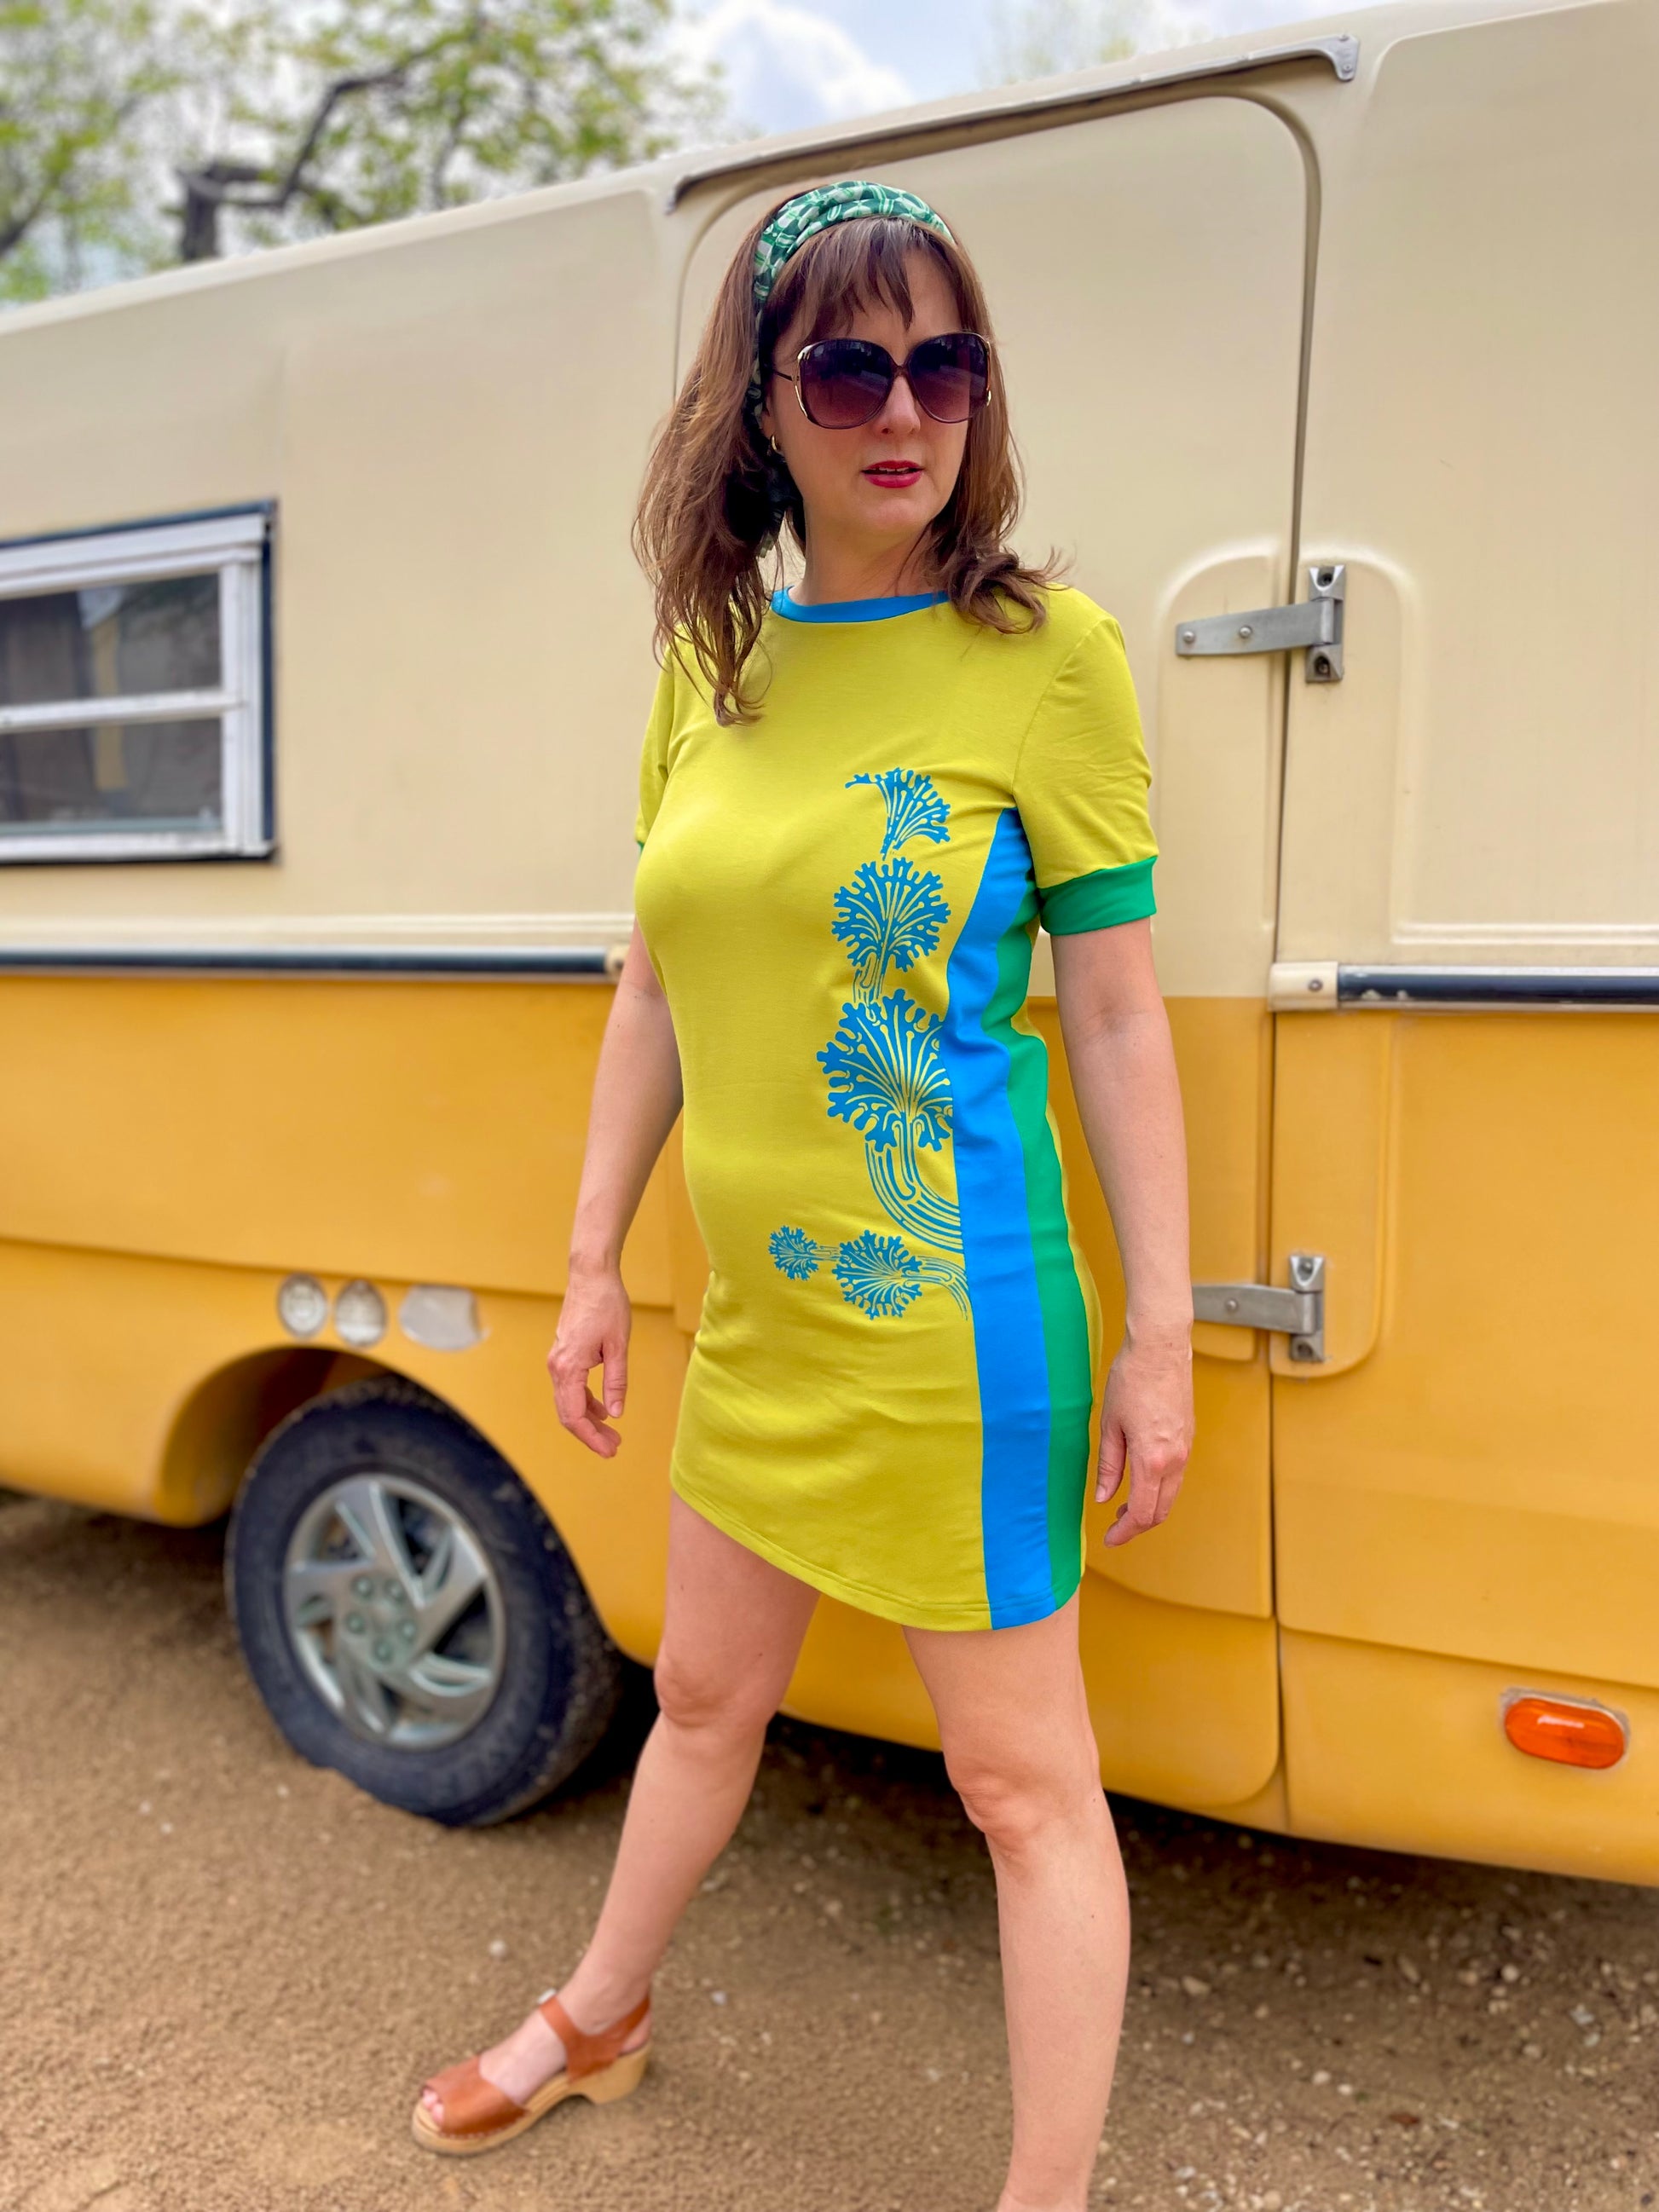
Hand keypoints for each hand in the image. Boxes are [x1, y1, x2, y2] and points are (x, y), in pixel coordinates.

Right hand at [547, 1264, 630, 1456]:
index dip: (591, 1437)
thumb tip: (615, 1414)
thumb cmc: (607, 1305)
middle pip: (568, 1413)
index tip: (610, 1450)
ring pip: (568, 1402)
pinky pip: (571, 1387)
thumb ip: (616, 1382)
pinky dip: (586, 1401)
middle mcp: (557, 1367)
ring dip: (589, 1419)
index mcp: (568, 1368)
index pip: (574, 1415)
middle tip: (614, 1447)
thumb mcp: (618, 1347)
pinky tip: (604, 1408)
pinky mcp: (564, 1354)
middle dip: (590, 1434)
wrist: (591, 1275)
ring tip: (612, 1434)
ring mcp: (558, 1361)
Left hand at [1095, 1328, 1193, 1546]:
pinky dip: (1160, 1490)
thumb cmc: (1131, 1379)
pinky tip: (1141, 1484)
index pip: (1142, 1512)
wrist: (1161, 1348)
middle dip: (1138, 1525)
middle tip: (1115, 1529)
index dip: (1125, 1532)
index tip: (1109, 1539)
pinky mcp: (1188, 1438)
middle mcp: (1175, 1459)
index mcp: (1152, 1460)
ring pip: (1171, 1495)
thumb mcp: (1109, 1425)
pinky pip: (1177, 1477)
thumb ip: (1109, 1466)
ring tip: (1124, 1508)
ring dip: (1150, 1508)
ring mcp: (1186, 1449)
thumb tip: (1103, 1497)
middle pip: (1161, 1511)